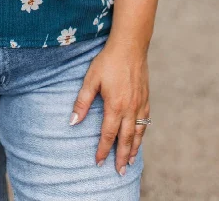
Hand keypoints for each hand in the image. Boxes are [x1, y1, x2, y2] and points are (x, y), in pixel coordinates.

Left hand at [69, 39, 149, 174]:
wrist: (130, 46)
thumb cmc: (108, 61)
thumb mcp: (91, 79)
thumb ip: (82, 102)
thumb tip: (72, 122)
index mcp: (115, 106)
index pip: (108, 134)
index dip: (103, 150)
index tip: (99, 162)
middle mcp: (130, 109)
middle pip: (126, 139)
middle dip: (122, 157)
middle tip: (119, 172)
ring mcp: (140, 104)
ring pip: (138, 132)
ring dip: (134, 149)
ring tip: (130, 162)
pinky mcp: (146, 97)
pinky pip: (145, 121)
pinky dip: (142, 133)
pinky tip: (139, 137)